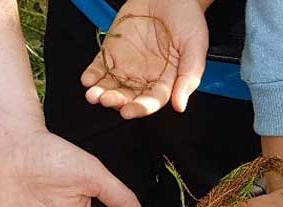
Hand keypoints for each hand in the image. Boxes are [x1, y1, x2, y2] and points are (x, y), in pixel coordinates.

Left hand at [81, 0, 212, 116]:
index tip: (129, 111)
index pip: (150, 101)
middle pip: (127, 97)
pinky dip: (91, 75)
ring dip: (100, 93)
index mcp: (165, 81)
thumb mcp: (195, 47)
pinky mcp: (111, 52)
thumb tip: (180, 106)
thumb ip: (189, 77)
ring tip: (93, 95)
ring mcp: (126, 66)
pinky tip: (87, 80)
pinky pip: (98, 68)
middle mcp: (143, 78)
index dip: (139, 108)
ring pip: (110, 87)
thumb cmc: (187, 19)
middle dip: (116, 101)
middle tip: (107, 100)